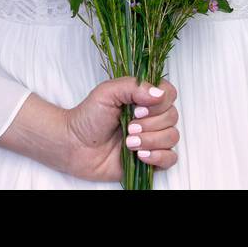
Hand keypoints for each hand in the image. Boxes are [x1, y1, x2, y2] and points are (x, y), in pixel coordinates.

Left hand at [0, 79, 179, 181]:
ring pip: (172, 137)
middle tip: (128, 127)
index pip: (169, 94)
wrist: (74, 145)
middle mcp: (151, 117)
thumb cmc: (88, 116)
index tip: (139, 108)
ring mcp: (152, 138)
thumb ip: (133, 87)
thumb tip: (159, 93)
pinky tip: (140, 155)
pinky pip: (171, 158)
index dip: (159, 103)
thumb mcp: (107, 92)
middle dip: (151, 124)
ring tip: (129, 142)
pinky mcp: (150, 159)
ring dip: (151, 140)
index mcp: (143, 99)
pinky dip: (159, 156)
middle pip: (172, 117)